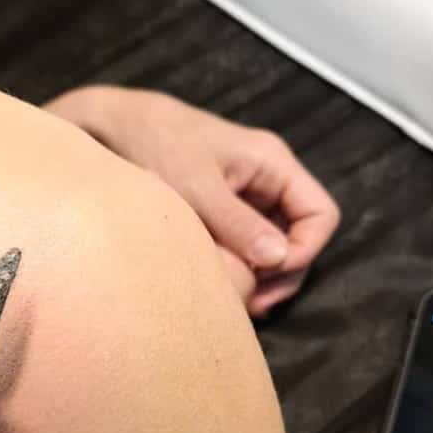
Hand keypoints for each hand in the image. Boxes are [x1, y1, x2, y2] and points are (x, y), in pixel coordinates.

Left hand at [45, 86, 339, 317]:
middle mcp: (268, 181)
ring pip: (275, 248)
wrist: (112, 129)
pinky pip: (247, 248)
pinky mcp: (224, 215)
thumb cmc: (155, 144)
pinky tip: (221, 286)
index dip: (305, 251)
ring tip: (236, 299)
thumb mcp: (196, 187)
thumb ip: (237, 223)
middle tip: (252, 303)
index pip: (320, 215)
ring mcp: (247, 199)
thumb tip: (279, 259)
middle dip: (283, 273)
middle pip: (301, 238)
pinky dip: (240, 270)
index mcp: (273, 163)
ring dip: (262, 278)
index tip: (268, 274)